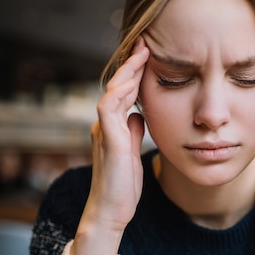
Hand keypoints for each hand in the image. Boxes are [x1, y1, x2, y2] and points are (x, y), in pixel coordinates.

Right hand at [72, 37, 149, 254]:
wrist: (111, 212)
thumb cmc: (124, 186)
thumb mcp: (134, 153)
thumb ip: (134, 133)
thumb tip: (139, 115)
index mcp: (114, 127)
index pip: (125, 93)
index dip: (136, 74)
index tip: (150, 55)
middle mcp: (106, 125)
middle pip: (118, 87)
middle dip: (132, 65)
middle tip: (146, 43)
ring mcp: (105, 132)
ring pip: (112, 93)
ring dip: (127, 73)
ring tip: (141, 54)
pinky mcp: (109, 142)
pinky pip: (109, 110)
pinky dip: (119, 94)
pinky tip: (131, 82)